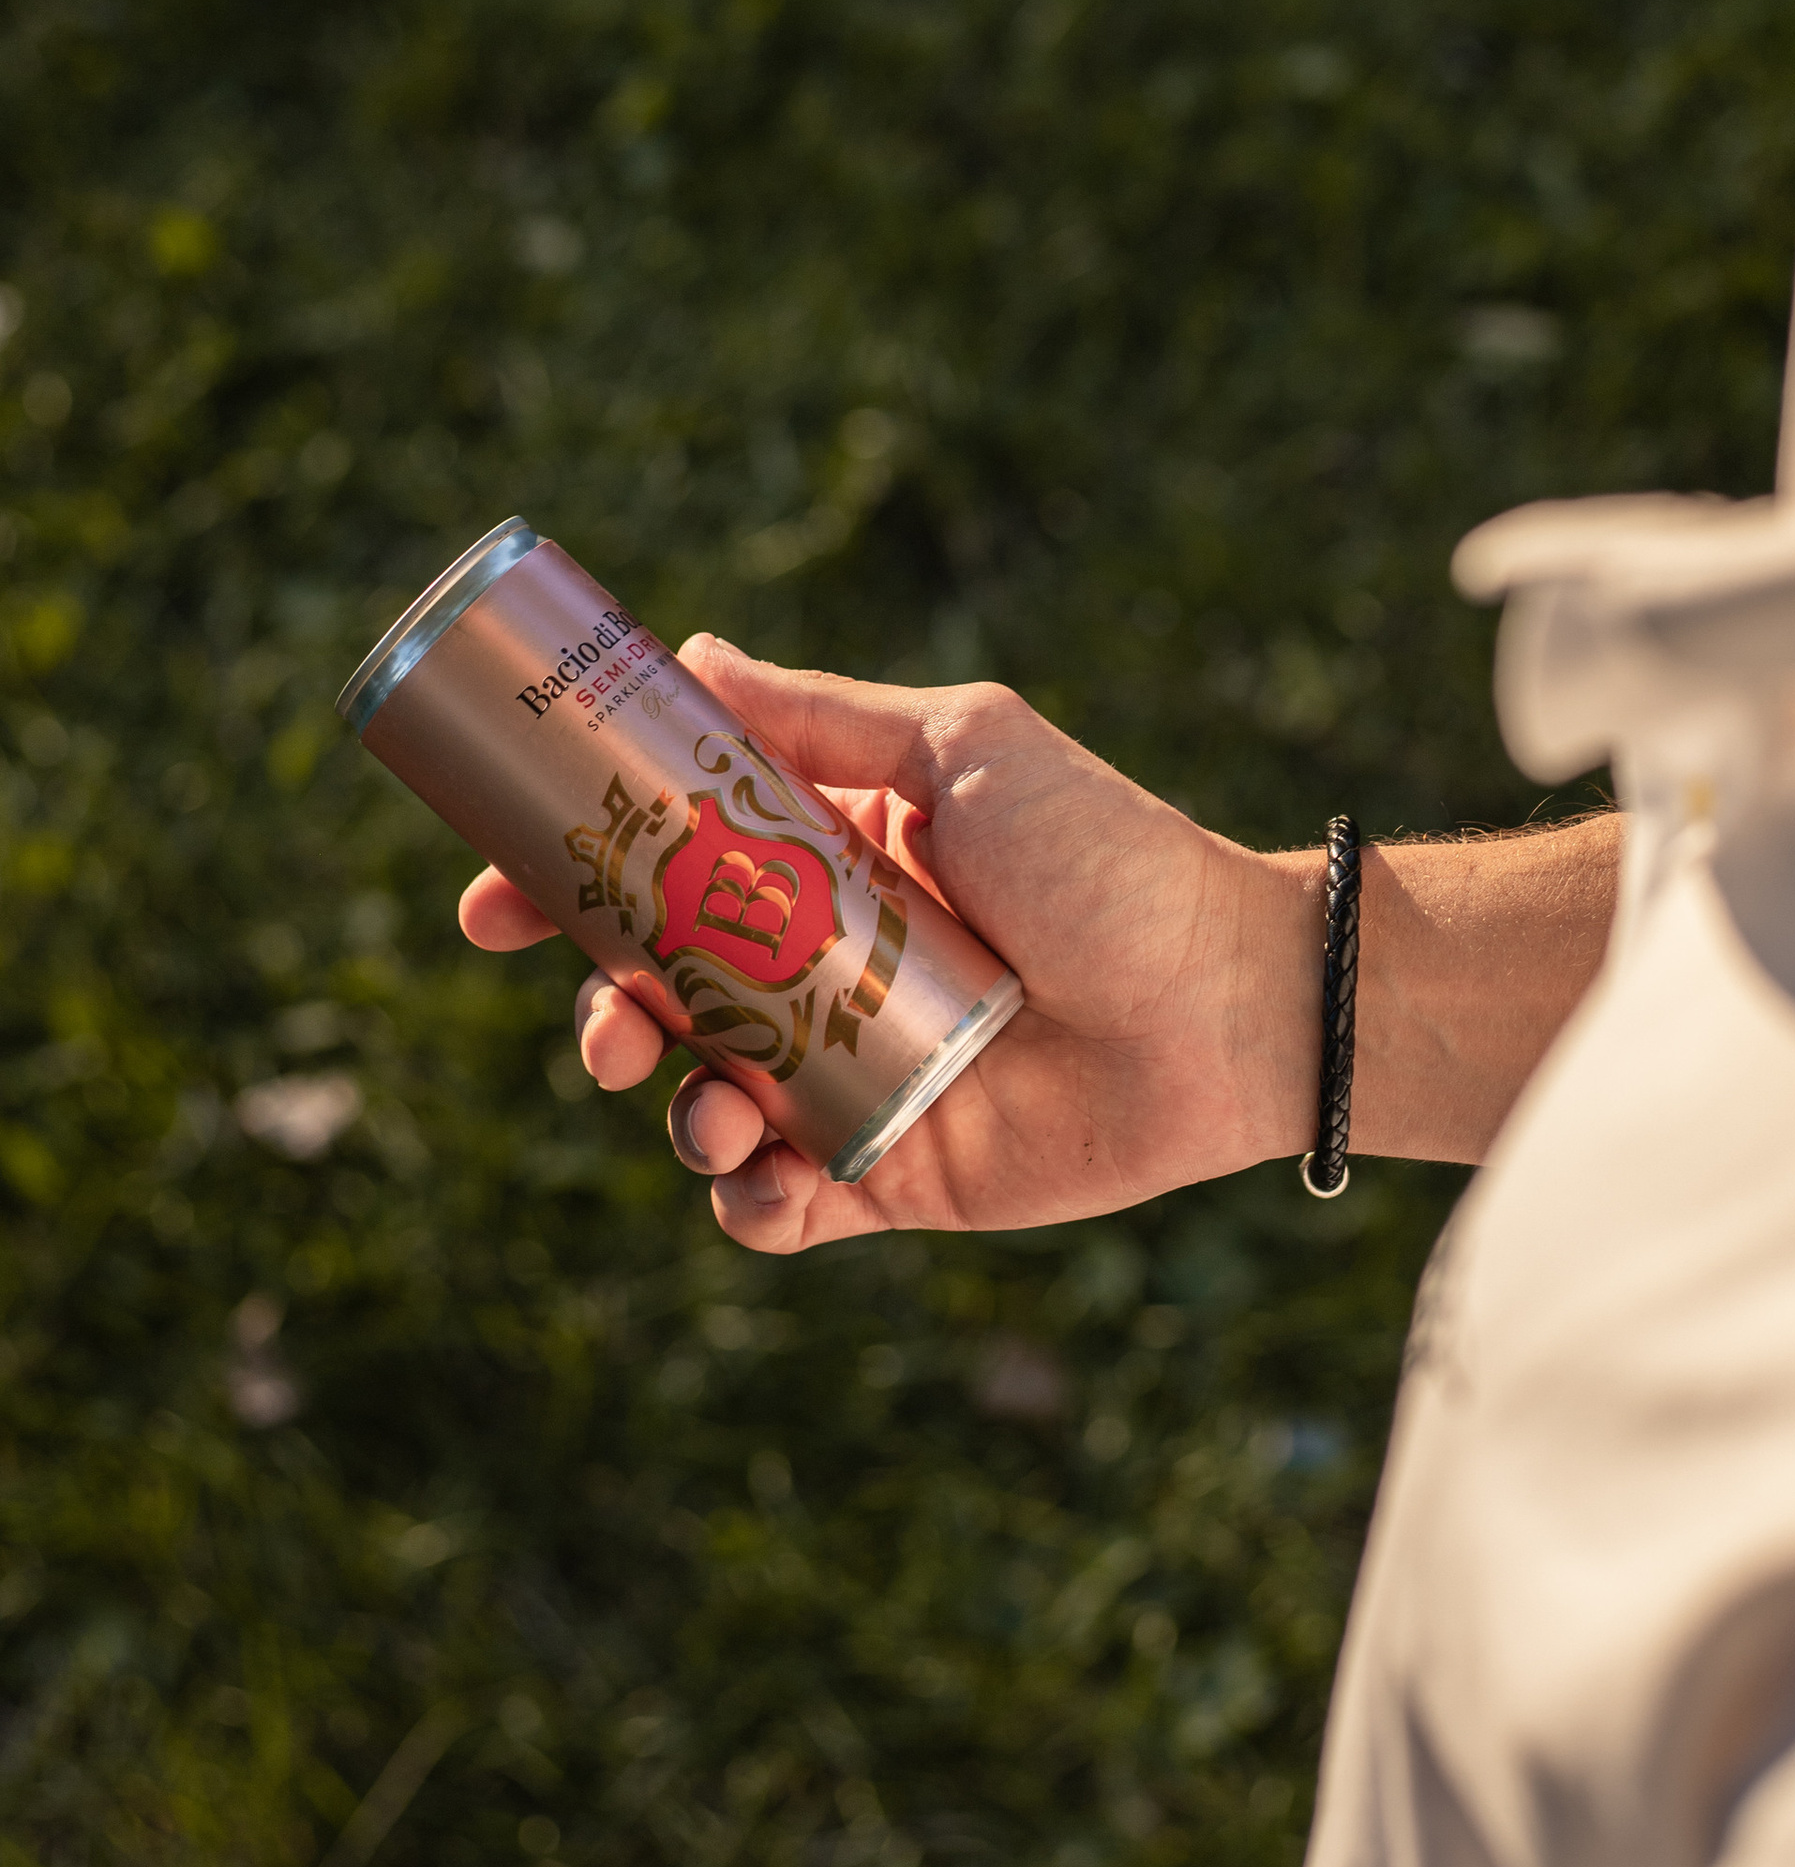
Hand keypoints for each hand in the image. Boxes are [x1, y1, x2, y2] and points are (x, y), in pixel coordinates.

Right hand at [457, 635, 1319, 1253]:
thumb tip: (689, 656)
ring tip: (711, 1106)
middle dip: (599, 1012)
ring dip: (672, 1111)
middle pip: (655, 996)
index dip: (564, 886)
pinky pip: (778, 1211)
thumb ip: (826, 720)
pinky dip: (746, 1206)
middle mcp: (821, 970)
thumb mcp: (965, 752)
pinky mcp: (892, 1177)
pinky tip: (763, 1175)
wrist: (1232, 1000)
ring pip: (700, 1105)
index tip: (489, 896)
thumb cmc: (1110, 857)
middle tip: (604, 1023)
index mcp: (826, 862)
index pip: (660, 870)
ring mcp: (850, 1078)